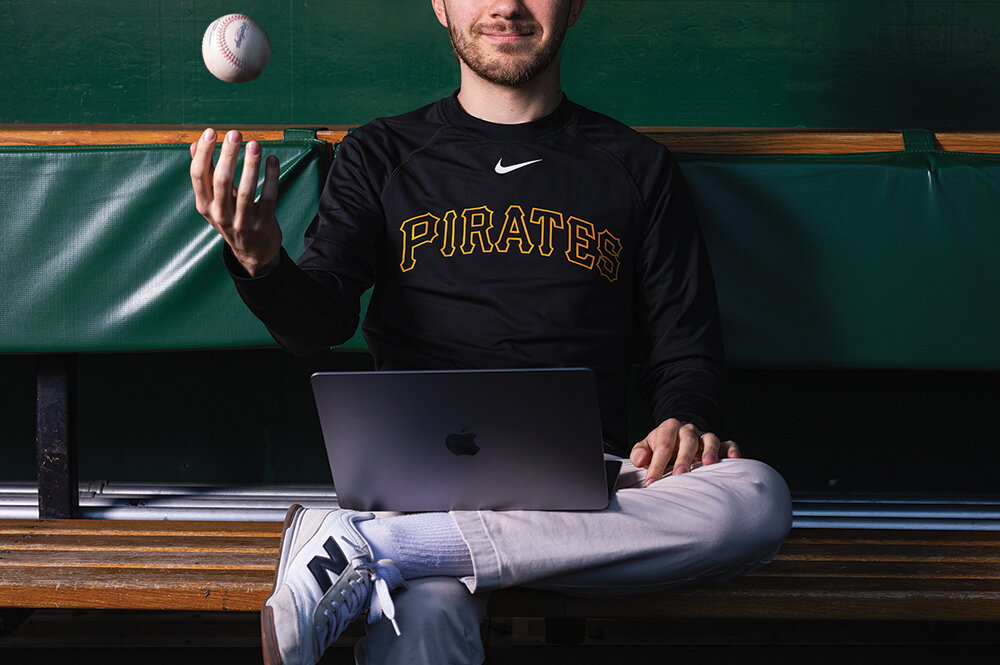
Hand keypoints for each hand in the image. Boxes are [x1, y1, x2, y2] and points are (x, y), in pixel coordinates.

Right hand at [190, 128, 281, 275]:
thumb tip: (194, 144)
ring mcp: (242, 221)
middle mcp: (220, 214)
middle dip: (227, 155)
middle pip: (221, 180)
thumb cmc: (232, 218)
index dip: (203, 152)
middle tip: (235, 133)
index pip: (198, 175)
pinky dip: (271, 178)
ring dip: (250, 165)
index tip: (211, 132)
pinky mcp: (263, 223)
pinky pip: (268, 198)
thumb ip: (206, 173)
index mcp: (204, 205)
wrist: (253, 253)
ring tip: (255, 144)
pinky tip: (273, 160)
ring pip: (246, 190)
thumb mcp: (214, 200)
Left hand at [630, 418, 740, 486]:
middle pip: (687, 441)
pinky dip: (732, 450)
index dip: (656, 465)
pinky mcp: (719, 444)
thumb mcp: (646, 446)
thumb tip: (640, 460)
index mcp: (669, 428)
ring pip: (709, 440)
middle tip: (679, 474)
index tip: (651, 482)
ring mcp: (704, 436)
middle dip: (684, 458)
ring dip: (709, 451)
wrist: (678, 436)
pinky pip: (728, 444)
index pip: (663, 446)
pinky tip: (734, 459)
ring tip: (708, 463)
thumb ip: (640, 452)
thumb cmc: (662, 446)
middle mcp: (688, 430)